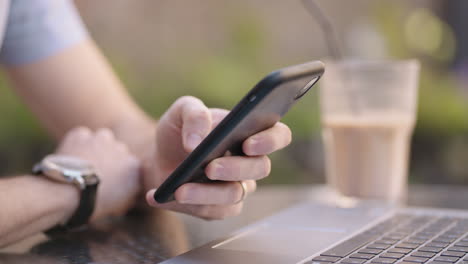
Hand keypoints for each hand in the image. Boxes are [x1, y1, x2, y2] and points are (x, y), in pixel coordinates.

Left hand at [56, 127, 140, 220]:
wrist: (67, 193)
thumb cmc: (94, 203)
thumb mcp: (121, 205)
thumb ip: (130, 192)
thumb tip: (130, 192)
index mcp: (134, 165)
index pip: (131, 167)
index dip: (120, 174)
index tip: (111, 182)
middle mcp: (122, 147)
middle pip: (117, 151)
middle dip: (109, 159)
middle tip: (95, 173)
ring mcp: (101, 138)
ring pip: (100, 140)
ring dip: (95, 148)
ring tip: (82, 165)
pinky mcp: (81, 134)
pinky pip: (80, 137)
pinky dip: (76, 145)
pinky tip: (70, 159)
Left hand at [142, 96, 291, 218]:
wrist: (157, 157)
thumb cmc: (178, 131)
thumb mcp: (181, 112)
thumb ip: (193, 115)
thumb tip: (197, 142)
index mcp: (249, 131)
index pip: (278, 134)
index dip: (271, 140)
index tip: (249, 143)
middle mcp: (248, 160)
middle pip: (261, 168)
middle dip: (236, 168)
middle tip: (210, 167)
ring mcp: (237, 185)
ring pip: (236, 195)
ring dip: (208, 193)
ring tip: (181, 188)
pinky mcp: (219, 207)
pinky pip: (215, 212)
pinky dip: (188, 204)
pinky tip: (167, 196)